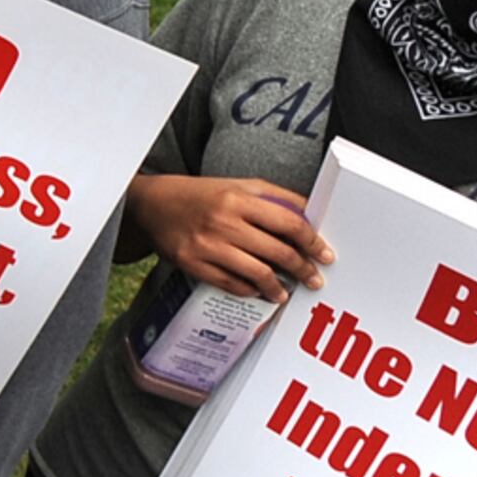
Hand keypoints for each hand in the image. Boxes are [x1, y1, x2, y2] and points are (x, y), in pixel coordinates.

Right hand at [138, 174, 328, 300]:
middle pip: (277, 251)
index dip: (312, 241)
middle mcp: (223, 221)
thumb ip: (273, 196)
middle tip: (314, 278)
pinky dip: (249, 290)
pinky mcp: (192, 263)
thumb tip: (308, 214)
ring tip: (285, 292)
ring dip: (277, 287)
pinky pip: (230, 284)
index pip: (289, 222)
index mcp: (238, 198)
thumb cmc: (199, 194)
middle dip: (303, 268)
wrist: (152, 204)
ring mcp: (207, 245)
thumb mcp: (237, 185)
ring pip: (256, 273)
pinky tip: (257, 290)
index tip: (324, 254)